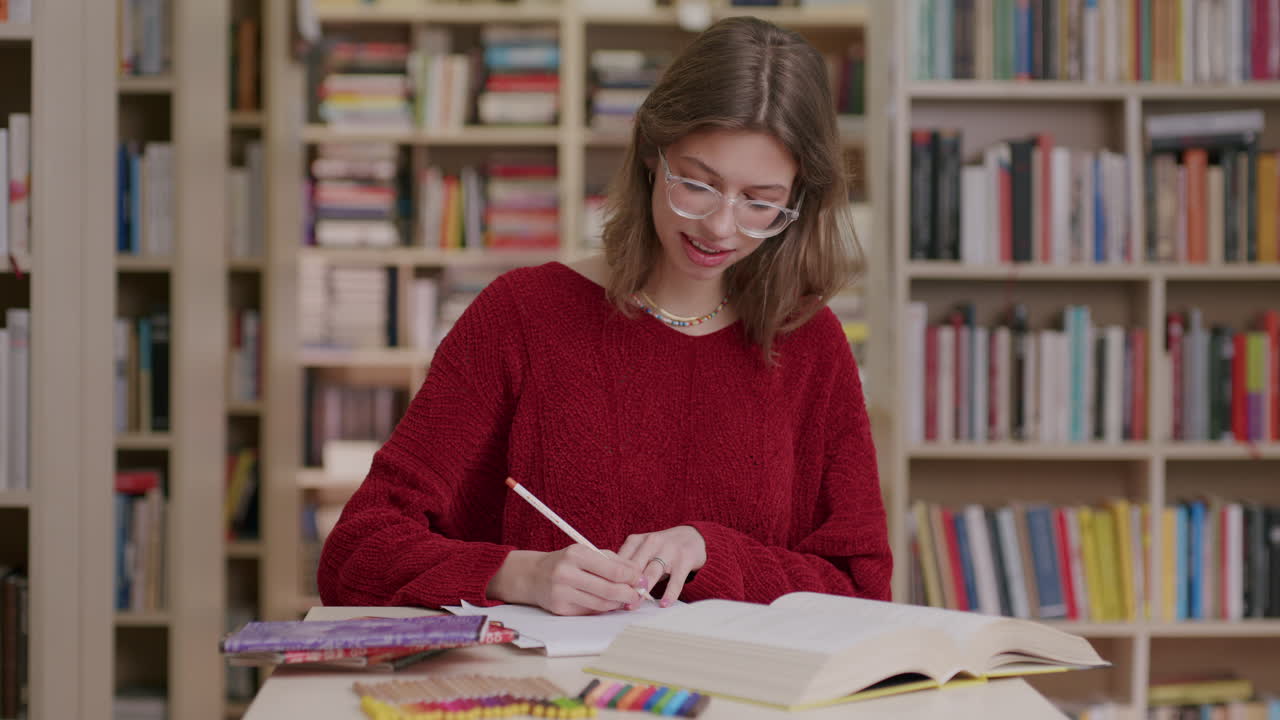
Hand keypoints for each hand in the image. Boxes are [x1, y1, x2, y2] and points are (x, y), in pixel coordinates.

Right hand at [487, 546, 646, 615]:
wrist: (534, 575)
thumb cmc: (566, 562)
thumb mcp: (587, 552)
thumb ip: (613, 561)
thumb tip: (638, 574)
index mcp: (576, 554)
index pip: (613, 570)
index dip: (632, 577)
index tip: (642, 580)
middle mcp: (566, 573)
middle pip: (609, 589)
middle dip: (629, 594)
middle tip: (638, 595)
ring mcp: (561, 593)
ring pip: (601, 603)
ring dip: (618, 603)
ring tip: (625, 599)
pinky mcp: (560, 609)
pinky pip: (590, 611)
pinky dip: (603, 608)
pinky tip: (608, 603)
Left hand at [617, 525, 706, 607]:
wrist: (693, 537)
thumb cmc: (662, 548)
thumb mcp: (642, 549)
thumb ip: (628, 562)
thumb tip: (608, 584)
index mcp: (637, 540)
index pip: (620, 560)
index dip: (612, 577)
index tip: (606, 593)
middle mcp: (652, 542)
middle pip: (634, 567)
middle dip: (625, 585)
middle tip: (616, 602)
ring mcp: (669, 550)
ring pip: (652, 573)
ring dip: (642, 591)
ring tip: (633, 605)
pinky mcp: (685, 559)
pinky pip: (676, 580)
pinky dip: (670, 593)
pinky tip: (664, 604)